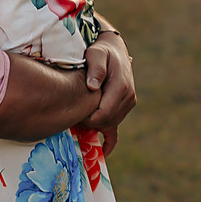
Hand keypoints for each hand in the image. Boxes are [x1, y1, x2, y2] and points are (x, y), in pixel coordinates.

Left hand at [81, 30, 135, 151]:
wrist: (113, 50)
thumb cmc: (101, 51)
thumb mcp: (96, 54)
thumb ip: (96, 68)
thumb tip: (93, 87)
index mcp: (121, 87)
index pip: (103, 114)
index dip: (87, 118)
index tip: (73, 112)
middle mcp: (128, 97)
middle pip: (105, 121)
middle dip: (88, 122)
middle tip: (72, 114)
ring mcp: (128, 104)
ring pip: (109, 124)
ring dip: (94, 123)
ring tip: (79, 115)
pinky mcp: (124, 107)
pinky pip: (118, 129)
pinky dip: (110, 142)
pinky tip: (103, 152)